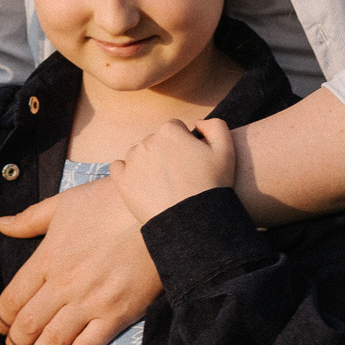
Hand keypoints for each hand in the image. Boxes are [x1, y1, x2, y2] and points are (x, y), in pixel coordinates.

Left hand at [0, 178, 163, 344]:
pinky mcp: (117, 314)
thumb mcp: (64, 203)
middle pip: (28, 324)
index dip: (1, 318)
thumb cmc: (111, 201)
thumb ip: (30, 219)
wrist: (158, 209)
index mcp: (48, 258)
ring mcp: (90, 302)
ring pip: (52, 340)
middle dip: (15, 341)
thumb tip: (1, 225)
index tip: (0, 326)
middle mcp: (64, 285)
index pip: (12, 298)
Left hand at [110, 118, 236, 224]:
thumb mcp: (226, 150)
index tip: (190, 161)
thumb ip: (215, 125)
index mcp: (170, 130)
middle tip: (179, 175)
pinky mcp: (122, 180)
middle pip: (155, 141)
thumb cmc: (212, 186)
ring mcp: (132, 160)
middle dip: (165, 153)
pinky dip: (127, 173)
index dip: (184, 144)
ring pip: (137, 154)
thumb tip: (197, 123)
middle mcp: (148, 141)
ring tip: (163, 184)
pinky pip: (118, 168)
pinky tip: (142, 184)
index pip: (174, 129)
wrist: (193, 221)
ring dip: (147, 163)